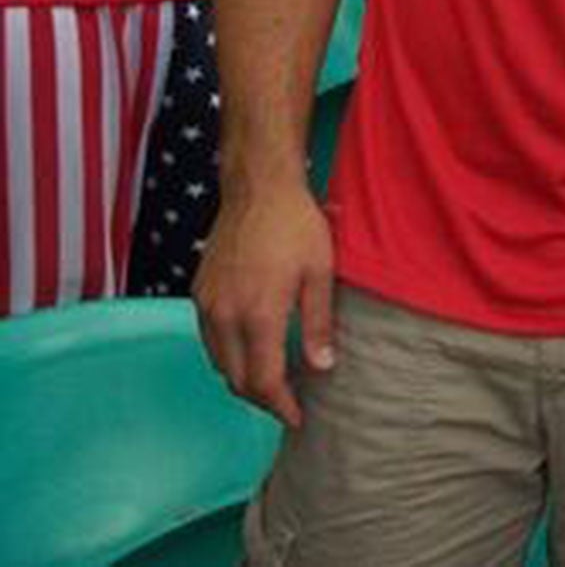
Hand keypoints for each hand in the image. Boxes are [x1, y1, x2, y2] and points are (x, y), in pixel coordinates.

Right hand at [194, 181, 334, 426]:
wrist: (257, 189)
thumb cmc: (296, 226)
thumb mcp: (320, 273)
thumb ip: (318, 323)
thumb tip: (322, 367)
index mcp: (258, 314)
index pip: (263, 380)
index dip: (280, 406)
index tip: (298, 419)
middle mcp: (225, 315)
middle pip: (235, 379)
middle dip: (262, 399)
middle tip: (288, 405)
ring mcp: (207, 304)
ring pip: (218, 362)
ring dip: (242, 379)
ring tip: (273, 382)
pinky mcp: (198, 293)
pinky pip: (209, 339)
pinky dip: (227, 356)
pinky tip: (250, 350)